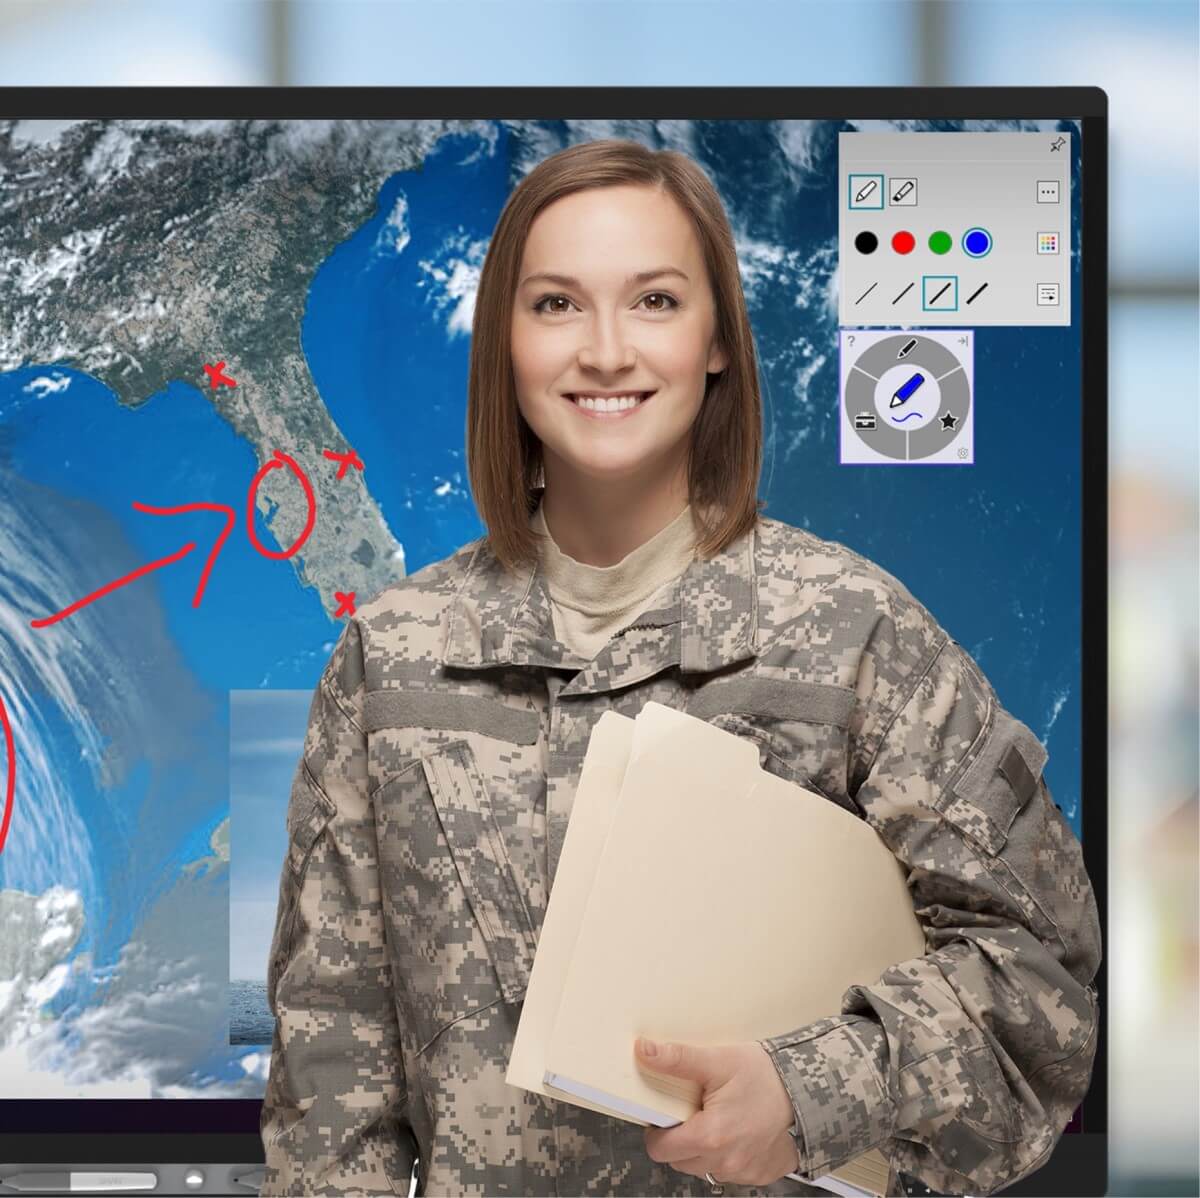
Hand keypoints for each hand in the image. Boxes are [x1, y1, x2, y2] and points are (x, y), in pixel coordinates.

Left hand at [635, 1036, 801, 1187]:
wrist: (804, 1091)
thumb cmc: (764, 1076)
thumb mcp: (717, 1060)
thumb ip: (678, 1059)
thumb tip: (645, 1052)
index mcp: (710, 1136)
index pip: (660, 1149)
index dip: (657, 1130)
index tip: (666, 1114)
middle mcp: (726, 1162)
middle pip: (679, 1161)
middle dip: (679, 1139)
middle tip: (694, 1110)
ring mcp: (742, 1173)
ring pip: (702, 1168)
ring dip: (701, 1149)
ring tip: (716, 1118)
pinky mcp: (757, 1175)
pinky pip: (727, 1171)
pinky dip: (725, 1155)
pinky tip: (735, 1132)